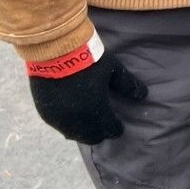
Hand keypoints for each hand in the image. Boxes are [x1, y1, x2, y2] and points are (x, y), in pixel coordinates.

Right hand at [26, 44, 146, 144]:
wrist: (55, 50)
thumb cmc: (88, 58)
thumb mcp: (113, 69)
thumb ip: (128, 85)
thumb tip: (144, 95)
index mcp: (97, 111)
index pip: (111, 130)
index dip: (116, 128)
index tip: (118, 125)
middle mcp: (78, 121)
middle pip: (93, 138)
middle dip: (101, 133)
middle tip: (104, 125)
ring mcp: (60, 120)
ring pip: (74, 135)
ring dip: (83, 131)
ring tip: (88, 121)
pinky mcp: (45, 114)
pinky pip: (60, 127)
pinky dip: (68, 124)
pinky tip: (71, 116)